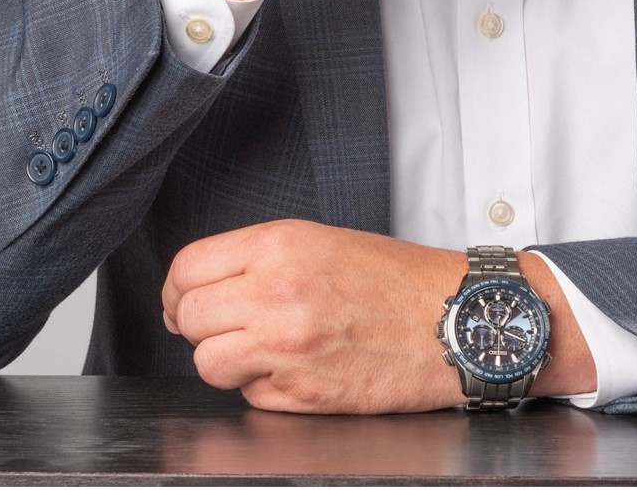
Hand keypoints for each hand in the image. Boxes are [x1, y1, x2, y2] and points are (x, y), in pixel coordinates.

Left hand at [161, 220, 595, 412]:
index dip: (180, 289)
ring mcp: (287, 347)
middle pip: (189, 317)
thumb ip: (262, 259)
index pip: (187, 268)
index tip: (186, 300)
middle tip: (224, 327)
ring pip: (208, 362)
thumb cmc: (399, 280)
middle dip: (199, 325)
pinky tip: (299, 369)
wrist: (457, 320)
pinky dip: (263, 388)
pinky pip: (250, 395)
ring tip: (263, 349)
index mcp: (280, 245)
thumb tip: (206, 286)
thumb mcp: (324, 241)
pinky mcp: (303, 394)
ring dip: (228, 360)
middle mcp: (276, 292)